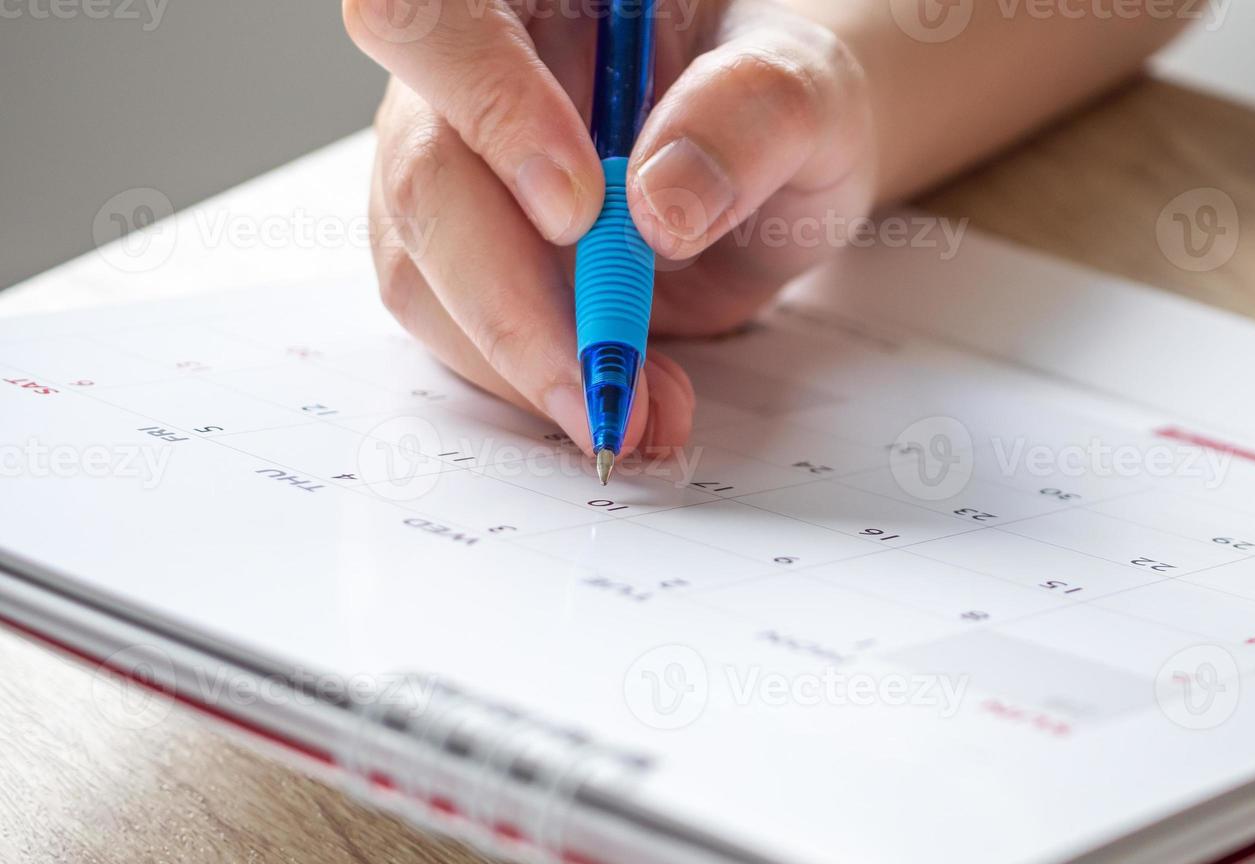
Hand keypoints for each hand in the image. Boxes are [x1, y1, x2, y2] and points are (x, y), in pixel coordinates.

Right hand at [343, 0, 875, 454]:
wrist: (778, 162)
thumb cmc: (780, 103)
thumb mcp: (806, 94)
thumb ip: (748, 119)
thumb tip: (656, 207)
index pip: (442, 22)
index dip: (491, 112)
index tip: (577, 213)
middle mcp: (467, 81)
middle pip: (422, 177)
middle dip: (510, 301)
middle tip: (606, 382)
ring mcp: (457, 175)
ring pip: (424, 273)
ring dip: (526, 363)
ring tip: (642, 408)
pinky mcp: (469, 263)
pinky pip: (458, 332)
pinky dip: (534, 384)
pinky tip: (618, 400)